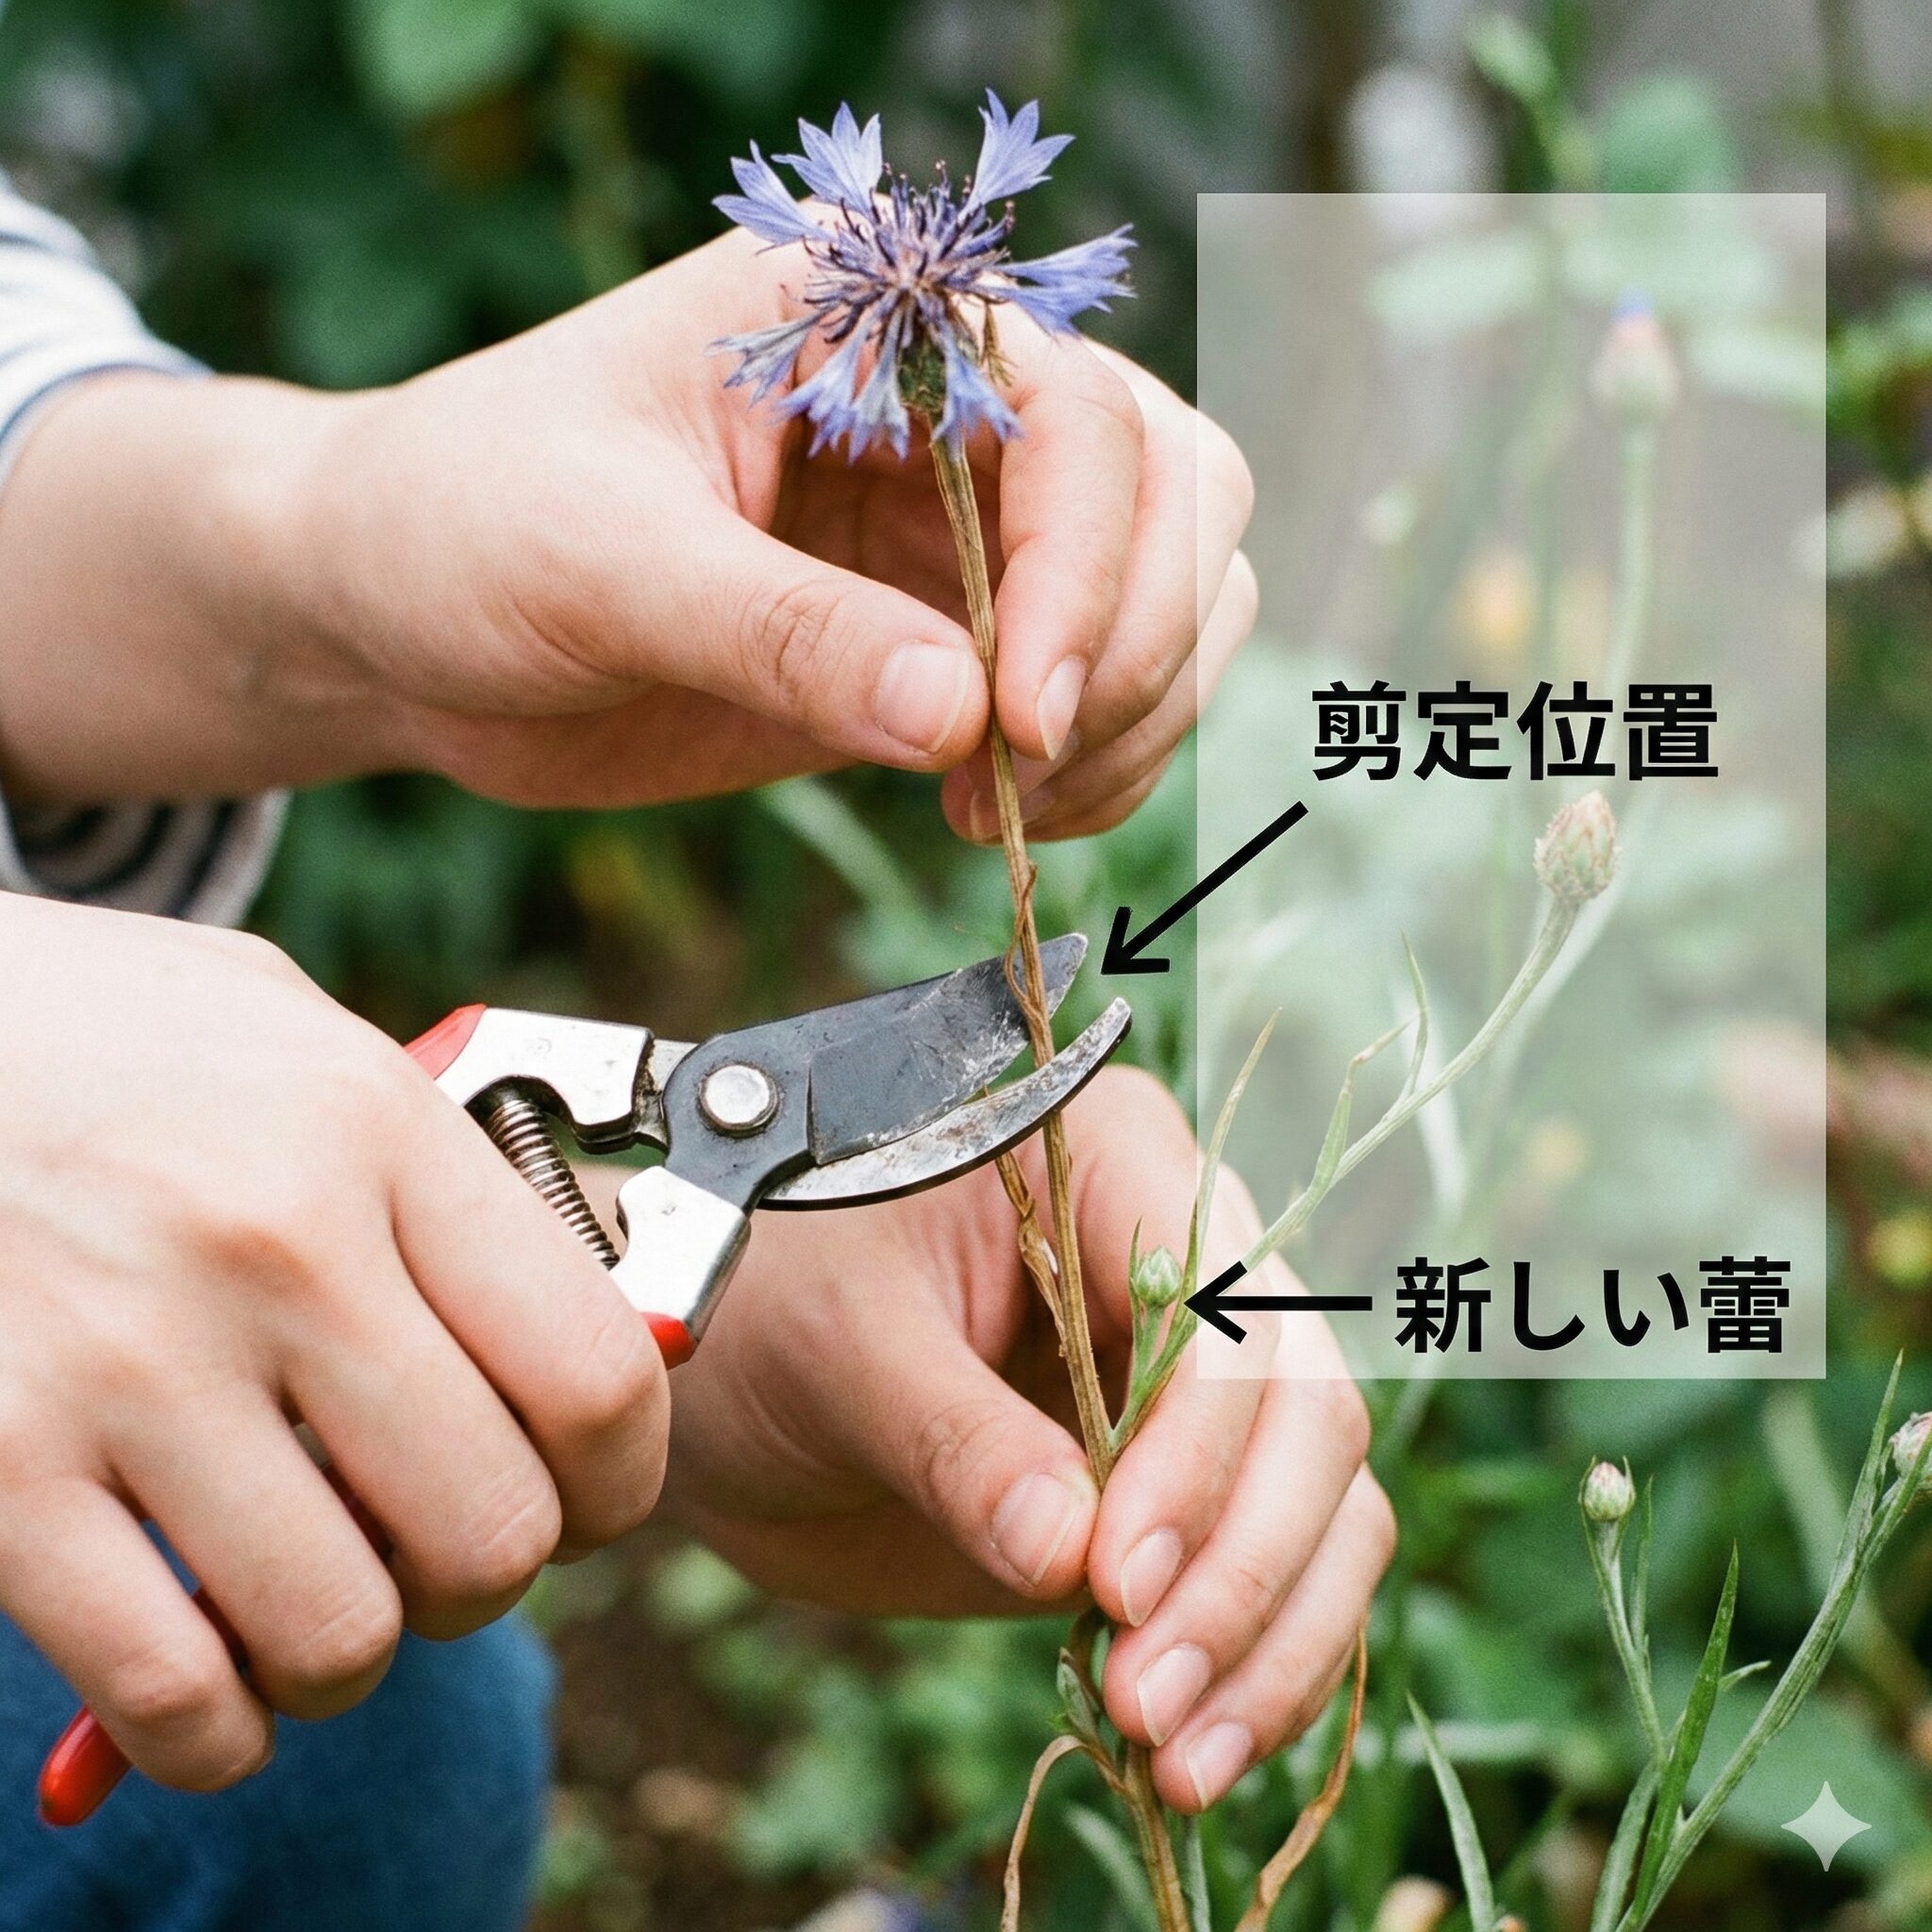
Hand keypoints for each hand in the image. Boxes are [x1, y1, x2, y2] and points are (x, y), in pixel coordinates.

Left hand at [0, 229, 1251, 838]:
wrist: (390, 619)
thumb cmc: (457, 521)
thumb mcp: (603, 560)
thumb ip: (785, 631)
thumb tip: (962, 716)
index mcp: (865, 320)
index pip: (1076, 418)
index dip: (1085, 570)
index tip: (1016, 717)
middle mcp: (938, 410)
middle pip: (1172, 492)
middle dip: (1134, 640)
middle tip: (1026, 763)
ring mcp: (951, 530)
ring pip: (1166, 590)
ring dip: (1136, 710)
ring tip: (1012, 807)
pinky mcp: (936, 641)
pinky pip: (1088, 693)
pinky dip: (1095, 763)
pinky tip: (1003, 817)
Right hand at [0, 895, 667, 1790]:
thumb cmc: (125, 1037)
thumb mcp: (317, 1048)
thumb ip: (454, 1182)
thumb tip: (600, 1325)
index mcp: (378, 1131)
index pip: (592, 1373)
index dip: (621, 1477)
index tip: (591, 1495)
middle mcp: (273, 1246)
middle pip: (488, 1526)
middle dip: (492, 1576)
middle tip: (445, 1549)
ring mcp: (127, 1361)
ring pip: (339, 1629)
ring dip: (354, 1653)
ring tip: (325, 1603)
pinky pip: (163, 1682)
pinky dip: (216, 1728)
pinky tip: (219, 1684)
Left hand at [655, 1066, 1392, 1813]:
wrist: (729, 1385)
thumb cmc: (765, 1307)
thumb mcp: (839, 1352)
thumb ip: (954, 1440)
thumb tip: (1069, 1555)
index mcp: (1113, 1162)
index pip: (1225, 1300)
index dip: (1199, 1443)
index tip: (1114, 1573)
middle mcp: (1189, 1262)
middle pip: (1306, 1409)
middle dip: (1242, 1565)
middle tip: (1143, 1693)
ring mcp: (1199, 1387)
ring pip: (1327, 1504)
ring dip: (1271, 1640)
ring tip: (1177, 1762)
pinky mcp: (1186, 1496)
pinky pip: (1284, 1578)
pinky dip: (1260, 1672)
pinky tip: (1191, 1761)